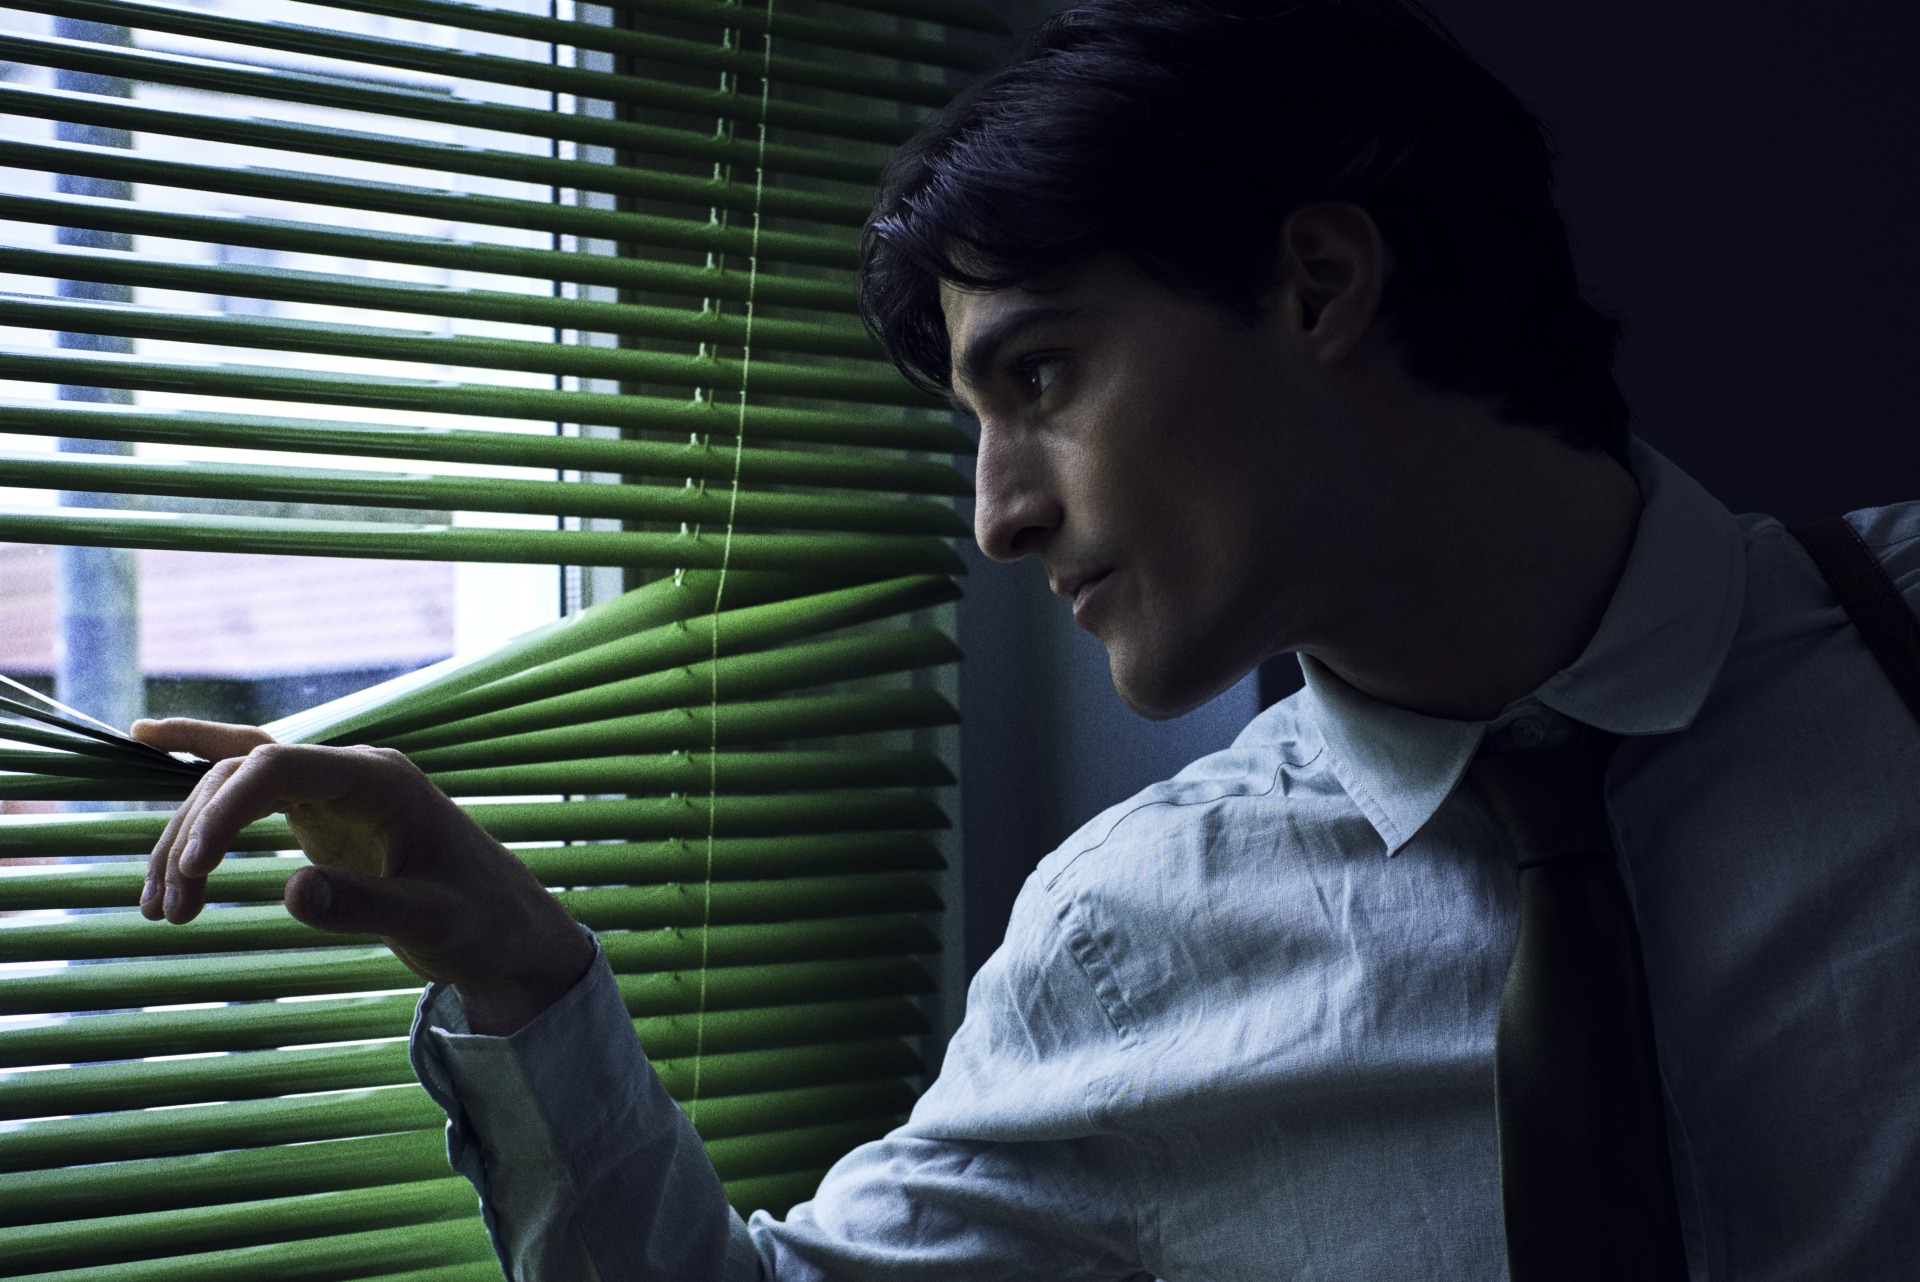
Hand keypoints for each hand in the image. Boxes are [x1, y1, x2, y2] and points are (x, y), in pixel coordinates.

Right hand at [131, 718, 595, 1034]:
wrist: (508, 934)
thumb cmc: (481, 924)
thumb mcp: (430, 924)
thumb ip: (365, 908)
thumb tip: (290, 892)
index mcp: (382, 780)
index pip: (278, 766)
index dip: (222, 810)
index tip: (191, 871)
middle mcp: (352, 772)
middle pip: (243, 774)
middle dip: (194, 836)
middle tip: (169, 911)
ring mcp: (334, 790)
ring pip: (236, 787)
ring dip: (188, 840)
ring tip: (162, 912)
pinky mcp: (322, 814)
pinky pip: (250, 789)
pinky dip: (202, 782)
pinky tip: (149, 745)